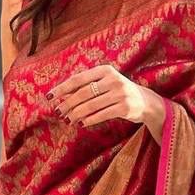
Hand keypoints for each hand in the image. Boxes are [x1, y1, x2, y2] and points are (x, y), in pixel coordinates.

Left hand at [49, 64, 166, 140]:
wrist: (145, 101)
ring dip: (76, 114)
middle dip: (67, 104)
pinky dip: (89, 120)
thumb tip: (61, 96)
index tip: (49, 97)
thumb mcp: (104, 83)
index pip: (78, 79)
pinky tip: (81, 123)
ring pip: (91, 105)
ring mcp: (120, 93)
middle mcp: (113, 79)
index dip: (62, 88)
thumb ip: (86, 86)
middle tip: (57, 112)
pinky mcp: (125, 107)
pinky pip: (102, 115)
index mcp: (105, 70)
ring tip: (67, 120)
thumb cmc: (118, 92)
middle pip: (83, 93)